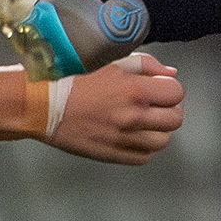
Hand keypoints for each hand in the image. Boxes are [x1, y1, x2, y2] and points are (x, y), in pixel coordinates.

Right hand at [47, 56, 182, 164]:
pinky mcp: (114, 155)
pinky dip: (144, 147)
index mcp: (134, 90)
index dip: (169, 90)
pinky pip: (145, 157)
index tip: (158, 89)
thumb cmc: (74, 80)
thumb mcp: (111, 63)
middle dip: (168, 109)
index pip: (176, 93)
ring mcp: (125, 139)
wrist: (43, 106)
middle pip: (175, 119)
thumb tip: (170, 74)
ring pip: (164, 141)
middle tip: (154, 106)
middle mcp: (133, 116)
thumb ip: (146, 66)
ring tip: (143, 122)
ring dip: (158, 130)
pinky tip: (131, 136)